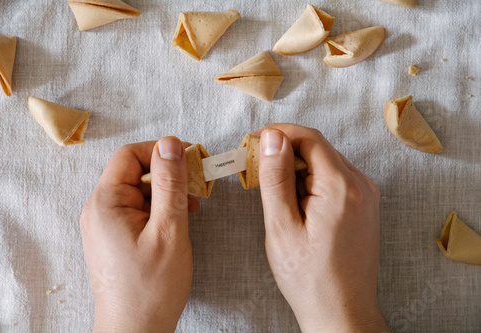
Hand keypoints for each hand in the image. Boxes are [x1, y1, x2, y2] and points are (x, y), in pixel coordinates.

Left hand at [80, 137, 198, 332]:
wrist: (135, 331)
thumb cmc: (151, 288)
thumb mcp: (169, 230)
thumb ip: (170, 184)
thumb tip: (170, 143)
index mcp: (106, 203)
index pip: (130, 155)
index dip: (161, 152)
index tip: (190, 160)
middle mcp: (99, 209)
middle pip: (134, 171)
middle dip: (168, 173)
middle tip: (197, 184)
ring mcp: (105, 224)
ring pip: (138, 191)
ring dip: (166, 192)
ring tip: (192, 205)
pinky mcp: (114, 236)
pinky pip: (136, 209)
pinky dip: (159, 208)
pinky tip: (178, 219)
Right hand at [254, 124, 388, 331]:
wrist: (342, 312)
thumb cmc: (310, 277)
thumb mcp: (282, 227)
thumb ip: (276, 178)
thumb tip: (271, 137)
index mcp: (342, 187)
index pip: (309, 138)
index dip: (278, 133)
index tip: (252, 142)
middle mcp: (361, 185)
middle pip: (318, 149)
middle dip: (284, 153)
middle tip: (256, 172)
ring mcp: (366, 195)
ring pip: (325, 163)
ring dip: (297, 169)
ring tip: (276, 197)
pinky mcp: (364, 205)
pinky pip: (334, 179)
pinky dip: (311, 182)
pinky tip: (296, 205)